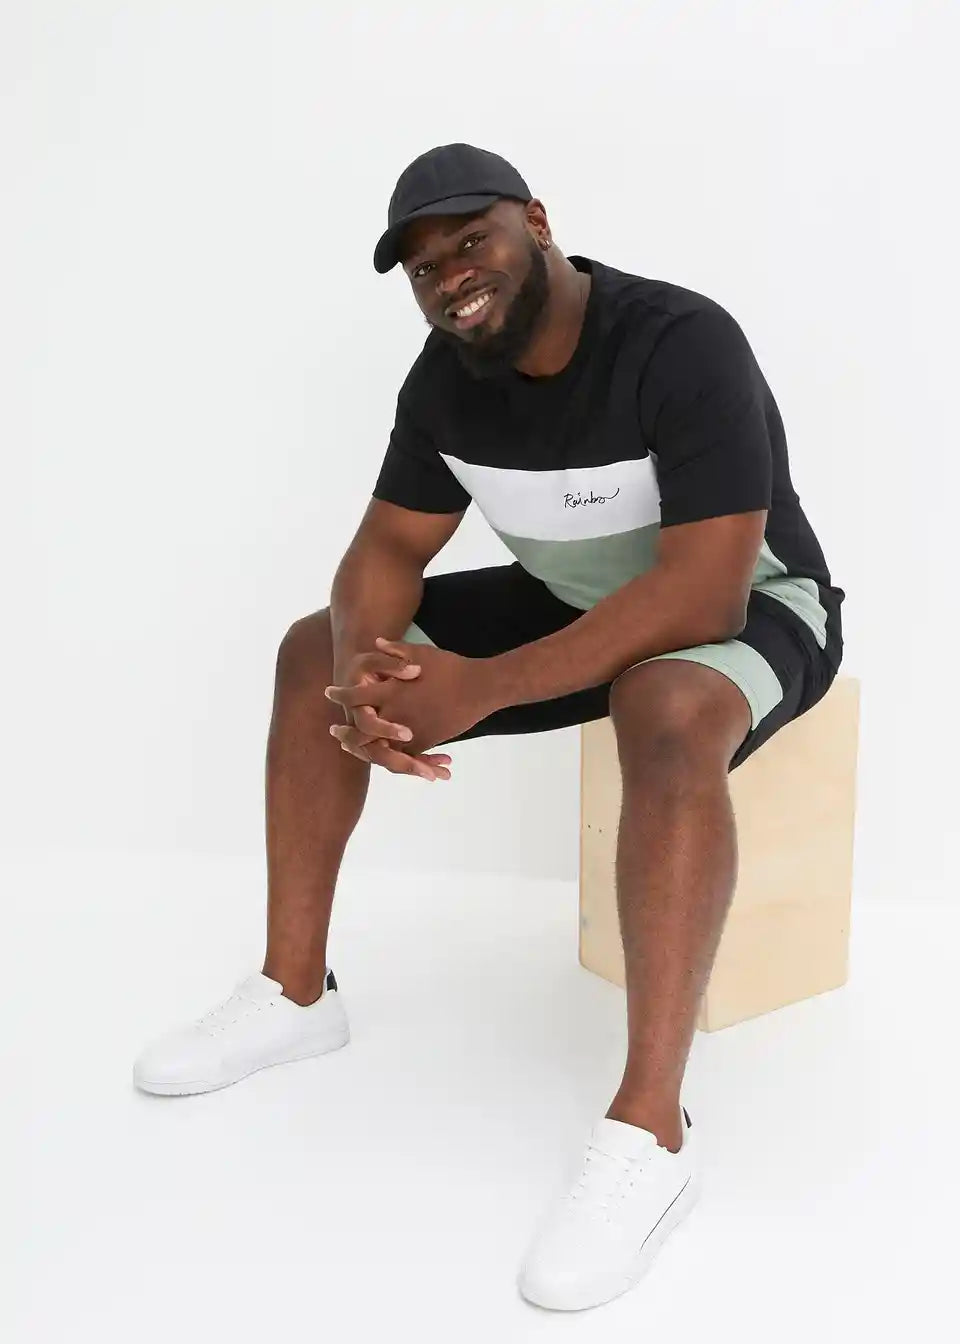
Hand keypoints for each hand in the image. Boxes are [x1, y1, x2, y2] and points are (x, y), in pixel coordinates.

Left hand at [326, 637, 498, 761]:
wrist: (479, 688)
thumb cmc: (450, 667)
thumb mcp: (420, 652)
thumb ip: (395, 650)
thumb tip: (376, 641)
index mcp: (391, 691)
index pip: (355, 696)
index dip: (341, 694)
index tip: (330, 692)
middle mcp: (396, 714)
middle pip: (361, 731)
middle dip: (346, 734)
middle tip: (335, 732)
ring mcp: (410, 732)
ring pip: (380, 748)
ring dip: (365, 749)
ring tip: (354, 747)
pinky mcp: (425, 743)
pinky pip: (404, 756)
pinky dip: (394, 757)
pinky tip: (384, 753)